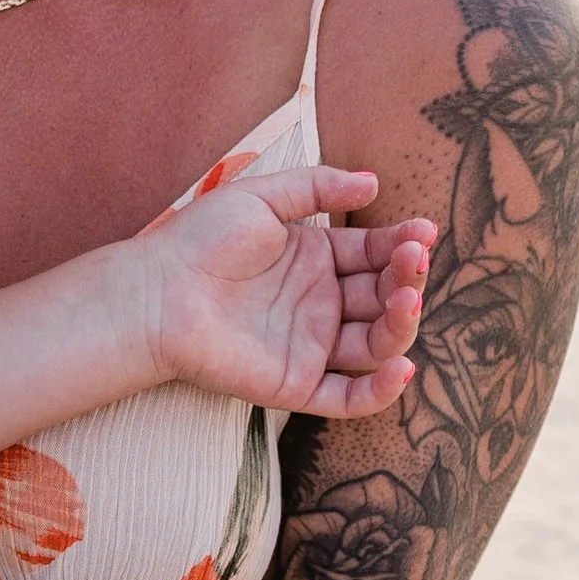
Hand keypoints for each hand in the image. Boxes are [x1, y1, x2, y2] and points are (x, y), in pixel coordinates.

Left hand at [130, 165, 433, 417]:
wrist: (155, 292)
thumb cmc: (199, 241)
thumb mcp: (261, 198)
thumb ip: (317, 187)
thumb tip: (373, 182)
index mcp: (316, 259)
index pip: (375, 254)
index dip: (403, 244)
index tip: (424, 232)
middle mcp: (320, 303)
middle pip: (382, 297)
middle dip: (406, 279)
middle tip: (413, 260)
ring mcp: (311, 345)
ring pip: (375, 344)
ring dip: (401, 324)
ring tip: (408, 298)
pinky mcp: (295, 384)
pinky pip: (348, 397)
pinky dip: (380, 390)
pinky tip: (402, 367)